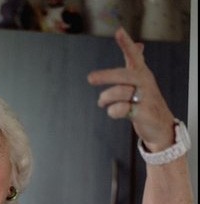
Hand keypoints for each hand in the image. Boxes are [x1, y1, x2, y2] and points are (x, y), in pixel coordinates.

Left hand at [87, 28, 175, 152]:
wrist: (160, 124)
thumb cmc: (146, 100)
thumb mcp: (142, 81)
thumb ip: (137, 64)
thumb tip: (139, 44)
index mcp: (142, 73)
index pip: (135, 55)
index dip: (126, 44)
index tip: (119, 32)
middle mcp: (145, 82)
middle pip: (123, 74)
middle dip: (106, 76)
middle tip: (90, 78)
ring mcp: (146, 97)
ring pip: (119, 93)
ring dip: (106, 98)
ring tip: (102, 102)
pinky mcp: (144, 112)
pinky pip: (121, 110)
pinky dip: (113, 112)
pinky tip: (113, 112)